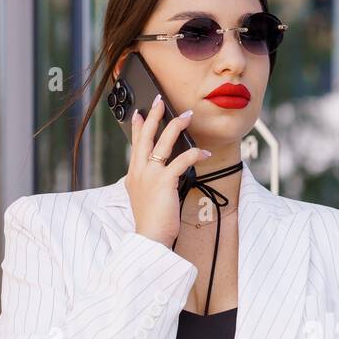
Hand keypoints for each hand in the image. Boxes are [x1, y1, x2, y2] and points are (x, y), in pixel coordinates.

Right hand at [124, 92, 209, 246]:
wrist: (149, 237)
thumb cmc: (151, 222)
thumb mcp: (145, 198)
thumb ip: (148, 184)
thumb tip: (161, 174)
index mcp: (134, 175)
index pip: (135, 145)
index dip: (137, 127)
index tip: (138, 113)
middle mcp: (139, 171)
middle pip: (146, 136)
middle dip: (154, 116)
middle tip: (160, 100)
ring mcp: (150, 175)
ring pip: (163, 142)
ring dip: (176, 126)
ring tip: (187, 116)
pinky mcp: (164, 181)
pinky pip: (181, 160)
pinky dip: (194, 154)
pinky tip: (204, 152)